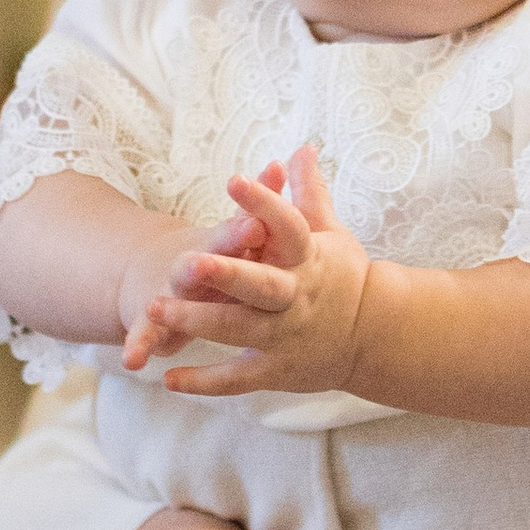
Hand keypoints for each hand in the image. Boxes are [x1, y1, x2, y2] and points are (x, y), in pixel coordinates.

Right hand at [111, 171, 277, 367]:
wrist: (154, 270)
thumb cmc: (214, 252)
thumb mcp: (235, 230)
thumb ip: (259, 203)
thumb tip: (283, 162)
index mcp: (226, 245)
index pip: (241, 232)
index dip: (247, 226)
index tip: (257, 224)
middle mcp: (198, 265)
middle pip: (208, 259)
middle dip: (210, 260)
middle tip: (208, 260)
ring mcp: (173, 292)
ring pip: (173, 295)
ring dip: (169, 304)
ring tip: (155, 307)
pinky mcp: (153, 321)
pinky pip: (145, 335)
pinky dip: (137, 346)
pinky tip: (131, 361)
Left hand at [128, 150, 373, 396]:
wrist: (374, 335)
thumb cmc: (341, 276)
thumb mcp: (329, 232)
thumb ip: (309, 192)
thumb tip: (302, 148)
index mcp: (307, 259)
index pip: (287, 226)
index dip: (262, 203)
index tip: (233, 179)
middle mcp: (296, 297)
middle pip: (260, 286)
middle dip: (225, 275)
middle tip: (186, 262)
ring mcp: (286, 336)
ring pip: (239, 329)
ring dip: (197, 321)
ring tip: (154, 308)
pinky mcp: (277, 370)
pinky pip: (237, 379)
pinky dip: (204, 382)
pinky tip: (169, 380)